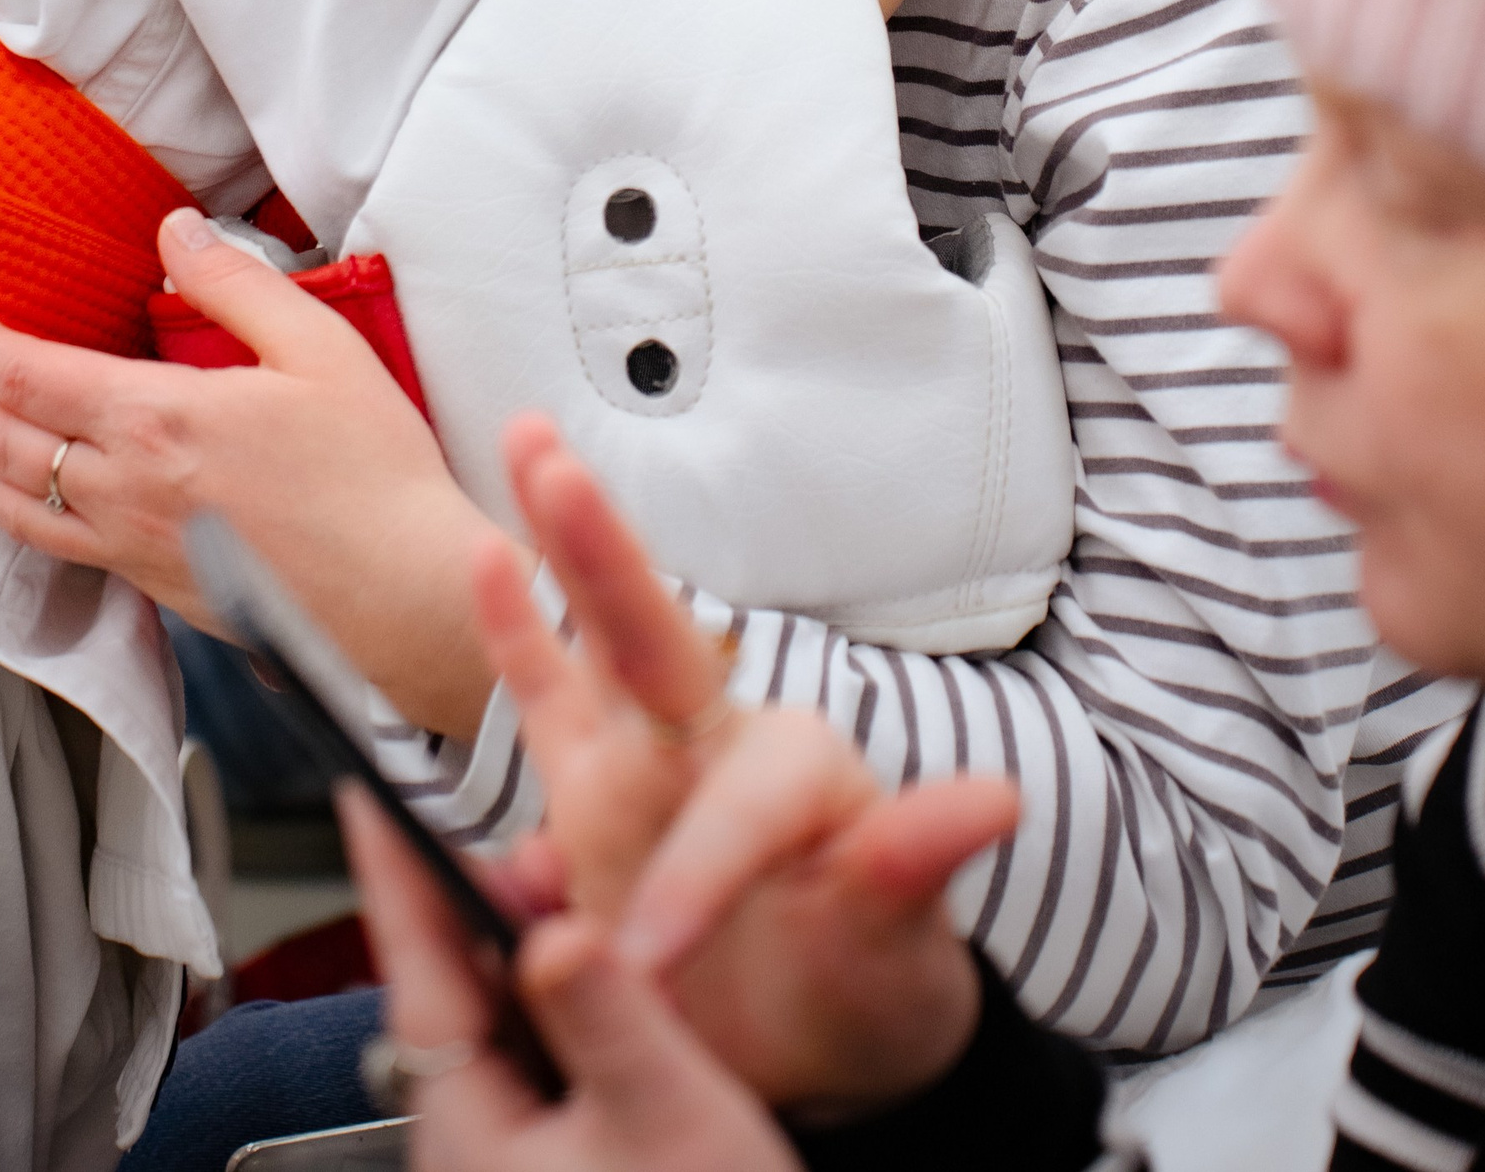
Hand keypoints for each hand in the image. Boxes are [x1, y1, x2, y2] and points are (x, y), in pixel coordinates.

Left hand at [0, 207, 502, 733]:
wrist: (405, 596)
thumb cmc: (372, 473)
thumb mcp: (317, 348)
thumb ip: (235, 282)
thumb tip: (177, 231)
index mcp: (159, 421)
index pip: (28, 380)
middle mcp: (127, 491)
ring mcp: (133, 550)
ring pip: (12, 506)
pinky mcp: (152, 590)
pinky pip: (54, 549)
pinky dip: (15, 509)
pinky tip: (31, 490)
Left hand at [344, 786, 804, 1171]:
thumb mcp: (664, 1116)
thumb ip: (607, 1011)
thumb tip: (550, 925)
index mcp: (468, 1131)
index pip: (414, 971)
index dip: (394, 872)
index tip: (362, 791)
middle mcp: (474, 1147)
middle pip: (456, 993)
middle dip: (479, 904)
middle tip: (508, 828)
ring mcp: (513, 1163)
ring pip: (502, 1028)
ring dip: (529, 955)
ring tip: (562, 889)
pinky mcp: (561, 1167)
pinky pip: (540, 1064)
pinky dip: (563, 1007)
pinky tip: (604, 978)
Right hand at [488, 420, 1013, 1119]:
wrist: (811, 1044)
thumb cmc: (863, 984)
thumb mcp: (898, 947)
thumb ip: (914, 864)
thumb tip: (997, 797)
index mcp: (800, 774)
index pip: (740, 795)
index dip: (694, 872)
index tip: (650, 962)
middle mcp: (719, 741)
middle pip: (660, 638)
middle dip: (605, 556)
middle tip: (555, 470)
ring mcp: (649, 757)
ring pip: (602, 636)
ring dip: (565, 543)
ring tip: (529, 440)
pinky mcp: (591, 788)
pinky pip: (549, 698)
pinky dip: (514, 634)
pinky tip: (487, 554)